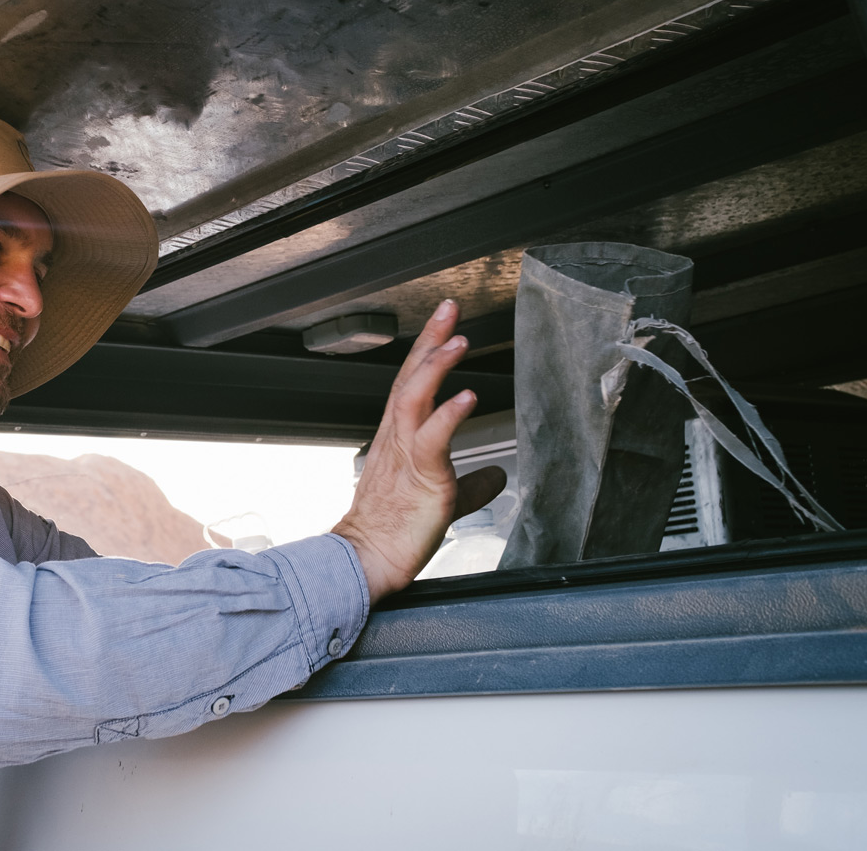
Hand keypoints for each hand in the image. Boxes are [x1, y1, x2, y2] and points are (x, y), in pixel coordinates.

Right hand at [332, 299, 506, 600]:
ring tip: (458, 340)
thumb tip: (498, 475)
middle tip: (449, 308)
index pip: (412, 382)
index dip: (428, 349)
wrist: (368, 559)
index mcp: (399, 437)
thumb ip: (472, 484)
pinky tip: (467, 395)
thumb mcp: (444, 498)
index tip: (445, 321)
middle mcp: (398, 437)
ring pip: (415, 397)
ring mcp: (406, 454)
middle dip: (430, 340)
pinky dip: (449, 413)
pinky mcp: (420, 476)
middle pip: (411, 376)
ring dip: (436, 366)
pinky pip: (432, 437)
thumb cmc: (396, 530)